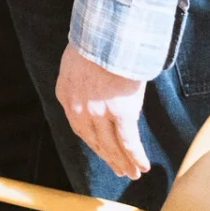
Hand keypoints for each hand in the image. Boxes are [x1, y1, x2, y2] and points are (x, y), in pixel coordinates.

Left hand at [57, 45, 149, 179]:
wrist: (106, 36)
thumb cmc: (94, 43)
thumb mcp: (76, 64)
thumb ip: (81, 82)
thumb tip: (94, 90)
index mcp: (66, 95)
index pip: (79, 128)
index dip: (93, 144)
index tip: (103, 152)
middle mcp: (79, 109)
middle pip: (95, 141)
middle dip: (109, 158)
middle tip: (120, 171)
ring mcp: (99, 113)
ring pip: (112, 145)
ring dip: (123, 163)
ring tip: (132, 174)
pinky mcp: (121, 113)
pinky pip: (129, 141)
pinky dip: (136, 156)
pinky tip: (143, 167)